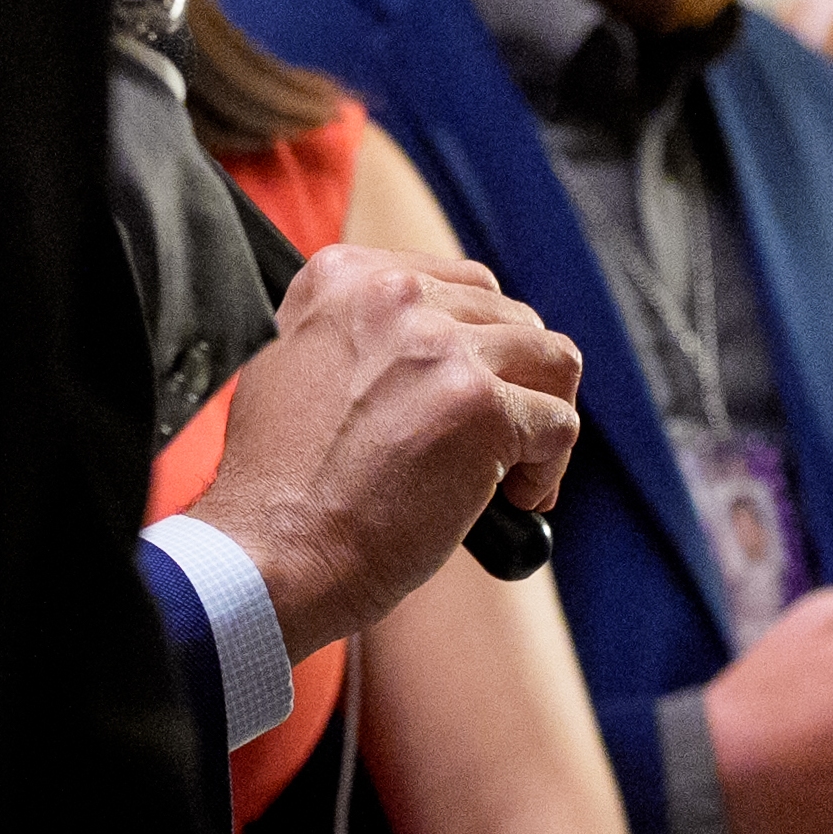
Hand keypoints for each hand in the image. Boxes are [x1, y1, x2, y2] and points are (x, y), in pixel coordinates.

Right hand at [194, 248, 583, 659]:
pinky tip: (517, 503)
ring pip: (551, 360)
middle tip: (497, 437)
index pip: (462, 285)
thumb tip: (440, 331)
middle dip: (515, 381)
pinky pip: (560, 425)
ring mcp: (444, 352)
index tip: (464, 391)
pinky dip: (549, 469)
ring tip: (515, 468)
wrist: (272, 556)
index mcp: (347, 278)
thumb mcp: (295, 363)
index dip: (478, 344)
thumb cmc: (282, 483)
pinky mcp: (483, 409)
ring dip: (543, 414)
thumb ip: (364, 330)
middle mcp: (396, 298)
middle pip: (513, 319)